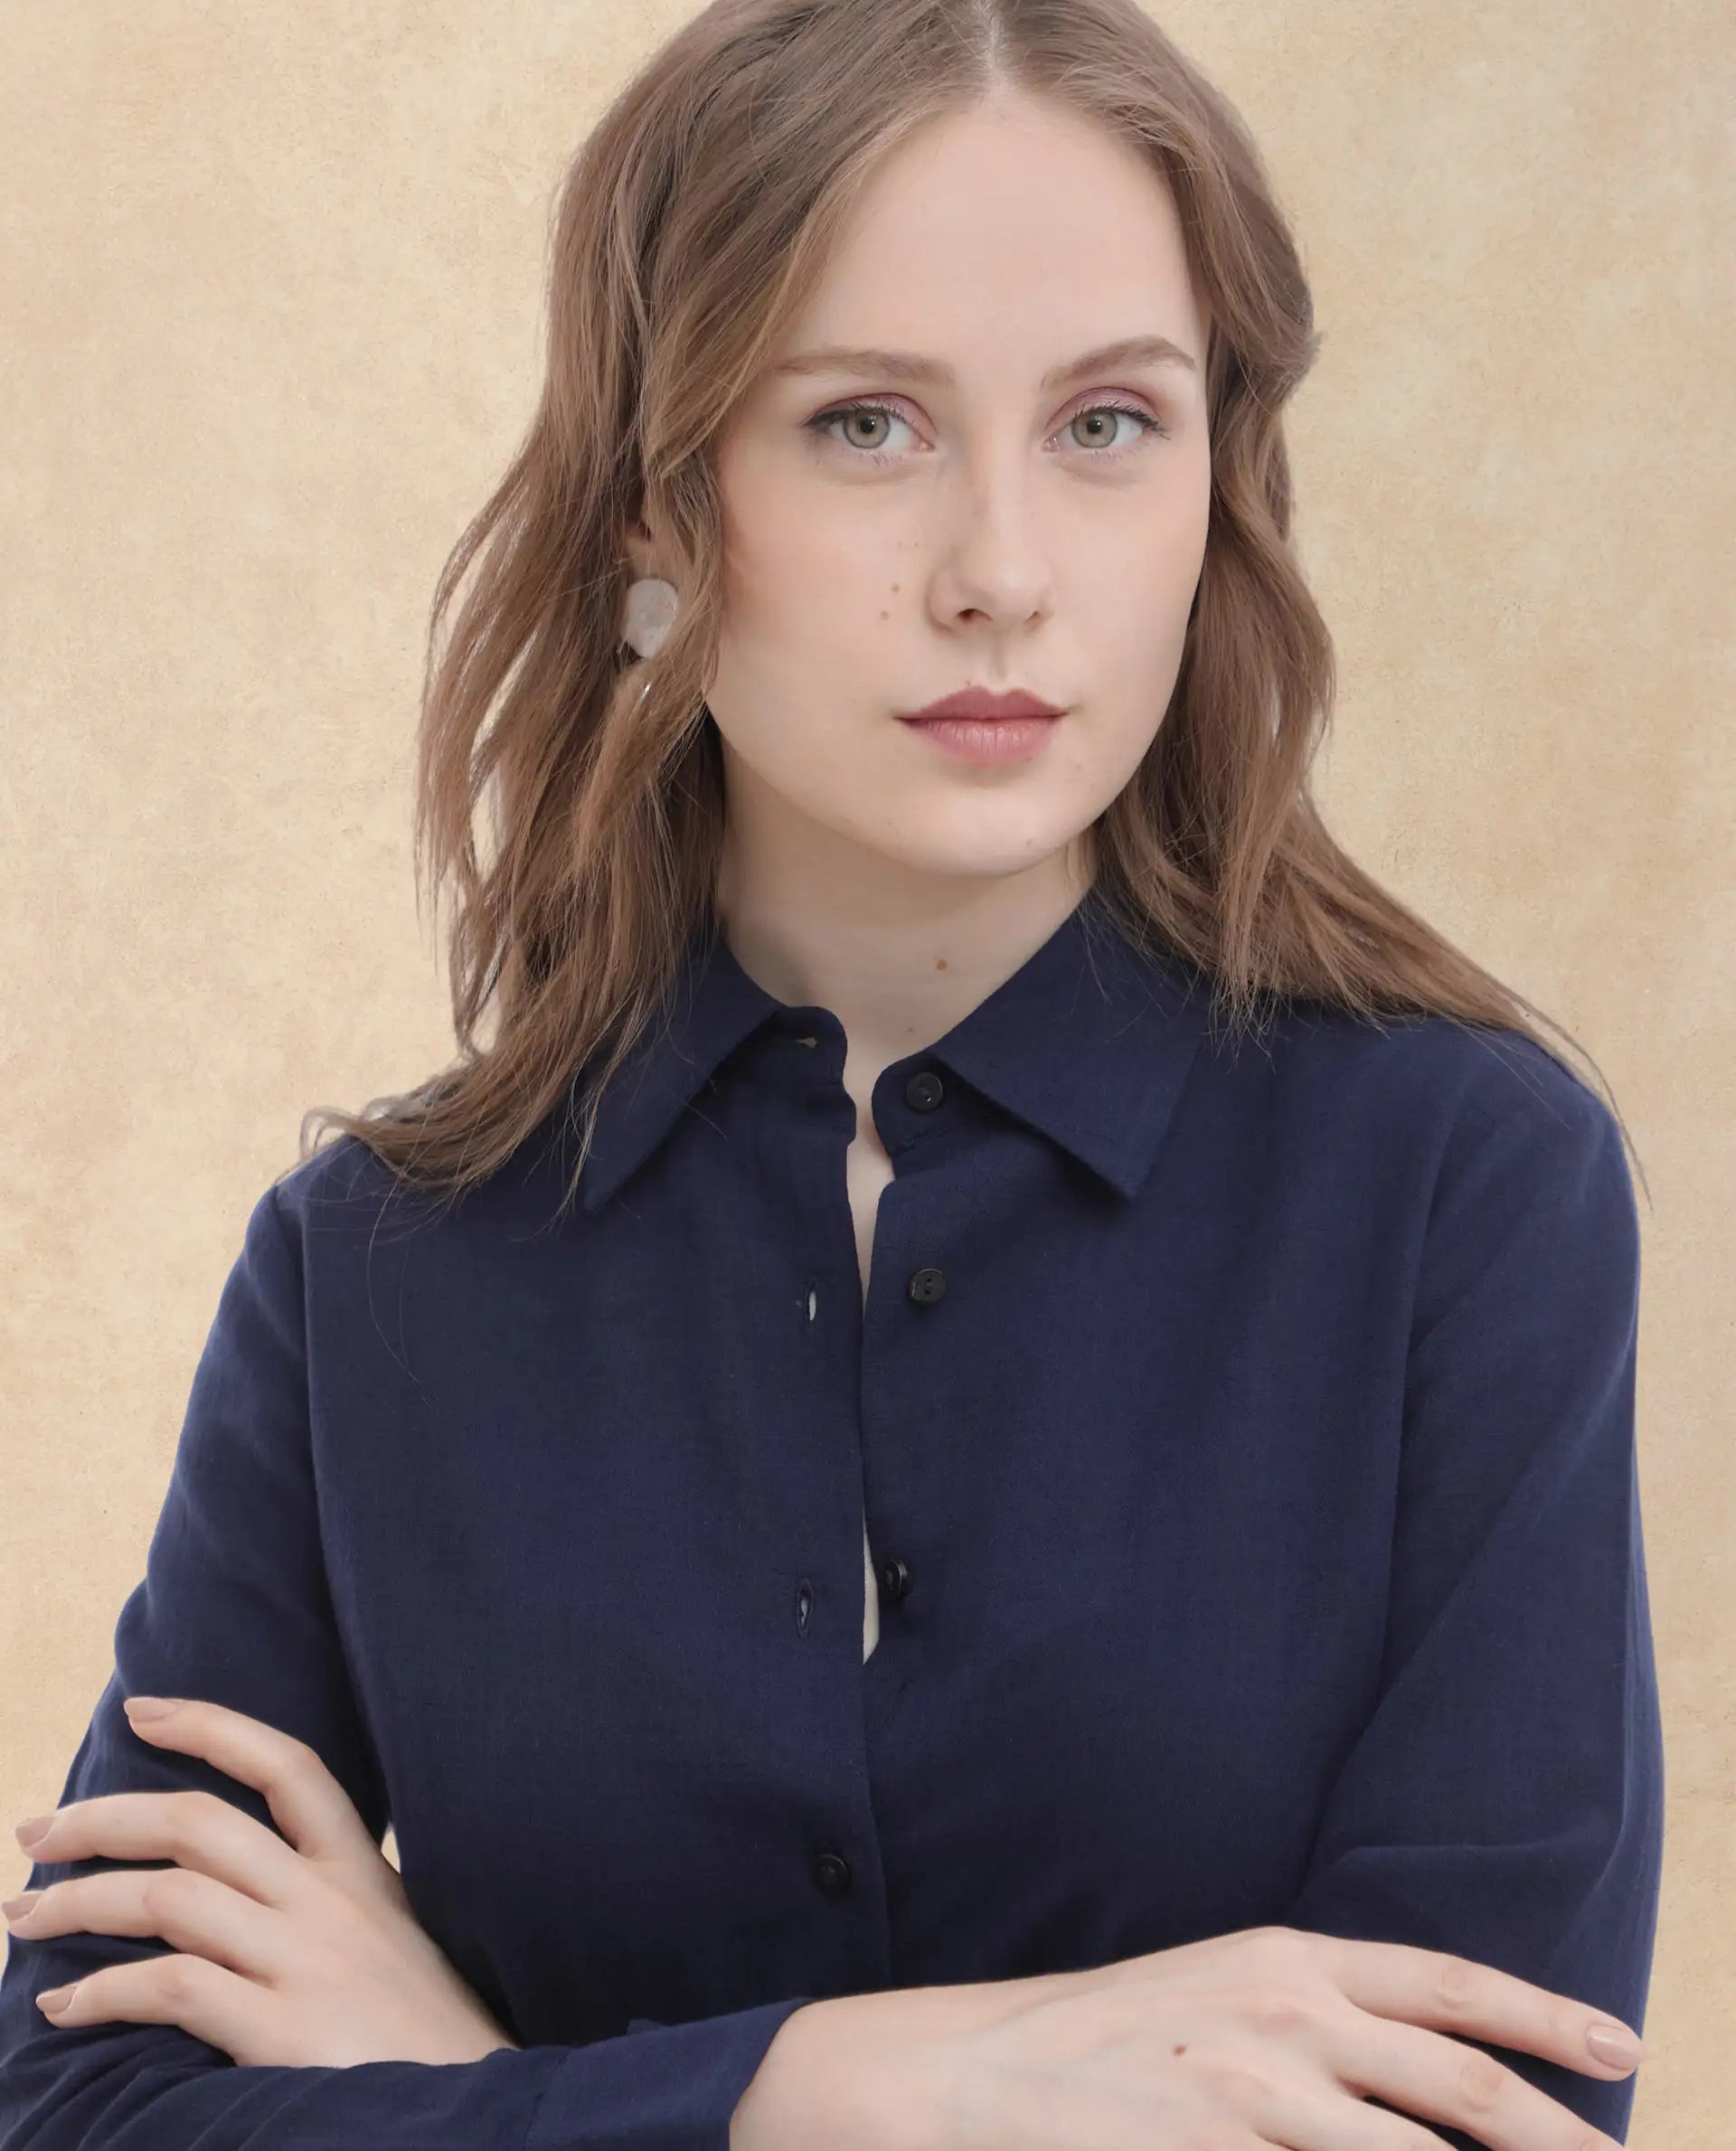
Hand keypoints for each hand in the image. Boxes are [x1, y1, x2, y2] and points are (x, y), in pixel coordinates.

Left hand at [4, 1695, 519, 2068]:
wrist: (472, 2104)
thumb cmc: (418, 2035)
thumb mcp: (386, 1941)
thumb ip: (321, 1903)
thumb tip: (217, 1883)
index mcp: (362, 1871)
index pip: (286, 1766)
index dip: (212, 1726)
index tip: (143, 1709)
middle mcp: (331, 1902)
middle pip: (198, 1825)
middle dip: (102, 1819)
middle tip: (36, 1834)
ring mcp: (306, 1962)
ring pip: (167, 1898)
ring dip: (76, 1902)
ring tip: (24, 1918)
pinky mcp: (281, 2029)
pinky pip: (168, 1989)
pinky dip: (99, 1993)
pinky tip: (63, 2004)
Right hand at [920, 1926, 1649, 2150]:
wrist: (987, 2069)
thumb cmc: (1113, 2034)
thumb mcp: (1225, 1989)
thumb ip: (1321, 2017)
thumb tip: (1425, 2067)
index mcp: (1290, 1959)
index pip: (1447, 1984)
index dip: (1543, 2016)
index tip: (1619, 2046)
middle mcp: (1286, 2015)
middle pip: (1459, 2080)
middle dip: (1557, 2131)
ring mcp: (1255, 2094)